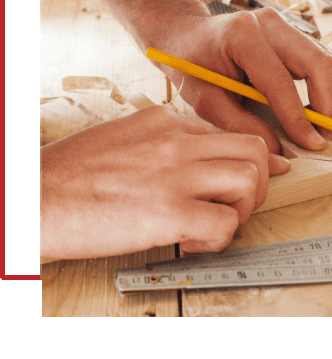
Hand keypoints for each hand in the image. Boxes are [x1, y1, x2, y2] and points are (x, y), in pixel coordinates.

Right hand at [40, 105, 289, 258]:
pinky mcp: (170, 211)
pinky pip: (226, 223)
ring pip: (251, 180)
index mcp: (165, 123)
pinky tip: (192, 242)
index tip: (264, 172)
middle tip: (240, 203)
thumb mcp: (120, 137)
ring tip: (215, 223)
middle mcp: (177, 142)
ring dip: (243, 209)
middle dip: (260, 180)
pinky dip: (218, 238)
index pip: (229, 134)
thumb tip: (190, 156)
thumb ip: (159, 141)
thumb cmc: (70, 175)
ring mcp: (176, 174)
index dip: (251, 159)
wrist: (34, 197)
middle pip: (254, 149)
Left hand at [151, 7, 331, 154]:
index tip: (312, 144)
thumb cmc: (192, 66)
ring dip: (331, 98)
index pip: (280, 81)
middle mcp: (269, 23)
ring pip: (327, 61)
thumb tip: (277, 149)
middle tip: (325, 137)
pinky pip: (321, 61)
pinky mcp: (293, 34)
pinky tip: (315, 112)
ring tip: (321, 129)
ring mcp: (284, 25)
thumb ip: (239, 124)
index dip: (299, 117)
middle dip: (328, 105)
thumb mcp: (205, 100)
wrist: (187, 35)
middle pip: (318, 62)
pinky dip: (325, 89)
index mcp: (242, 36)